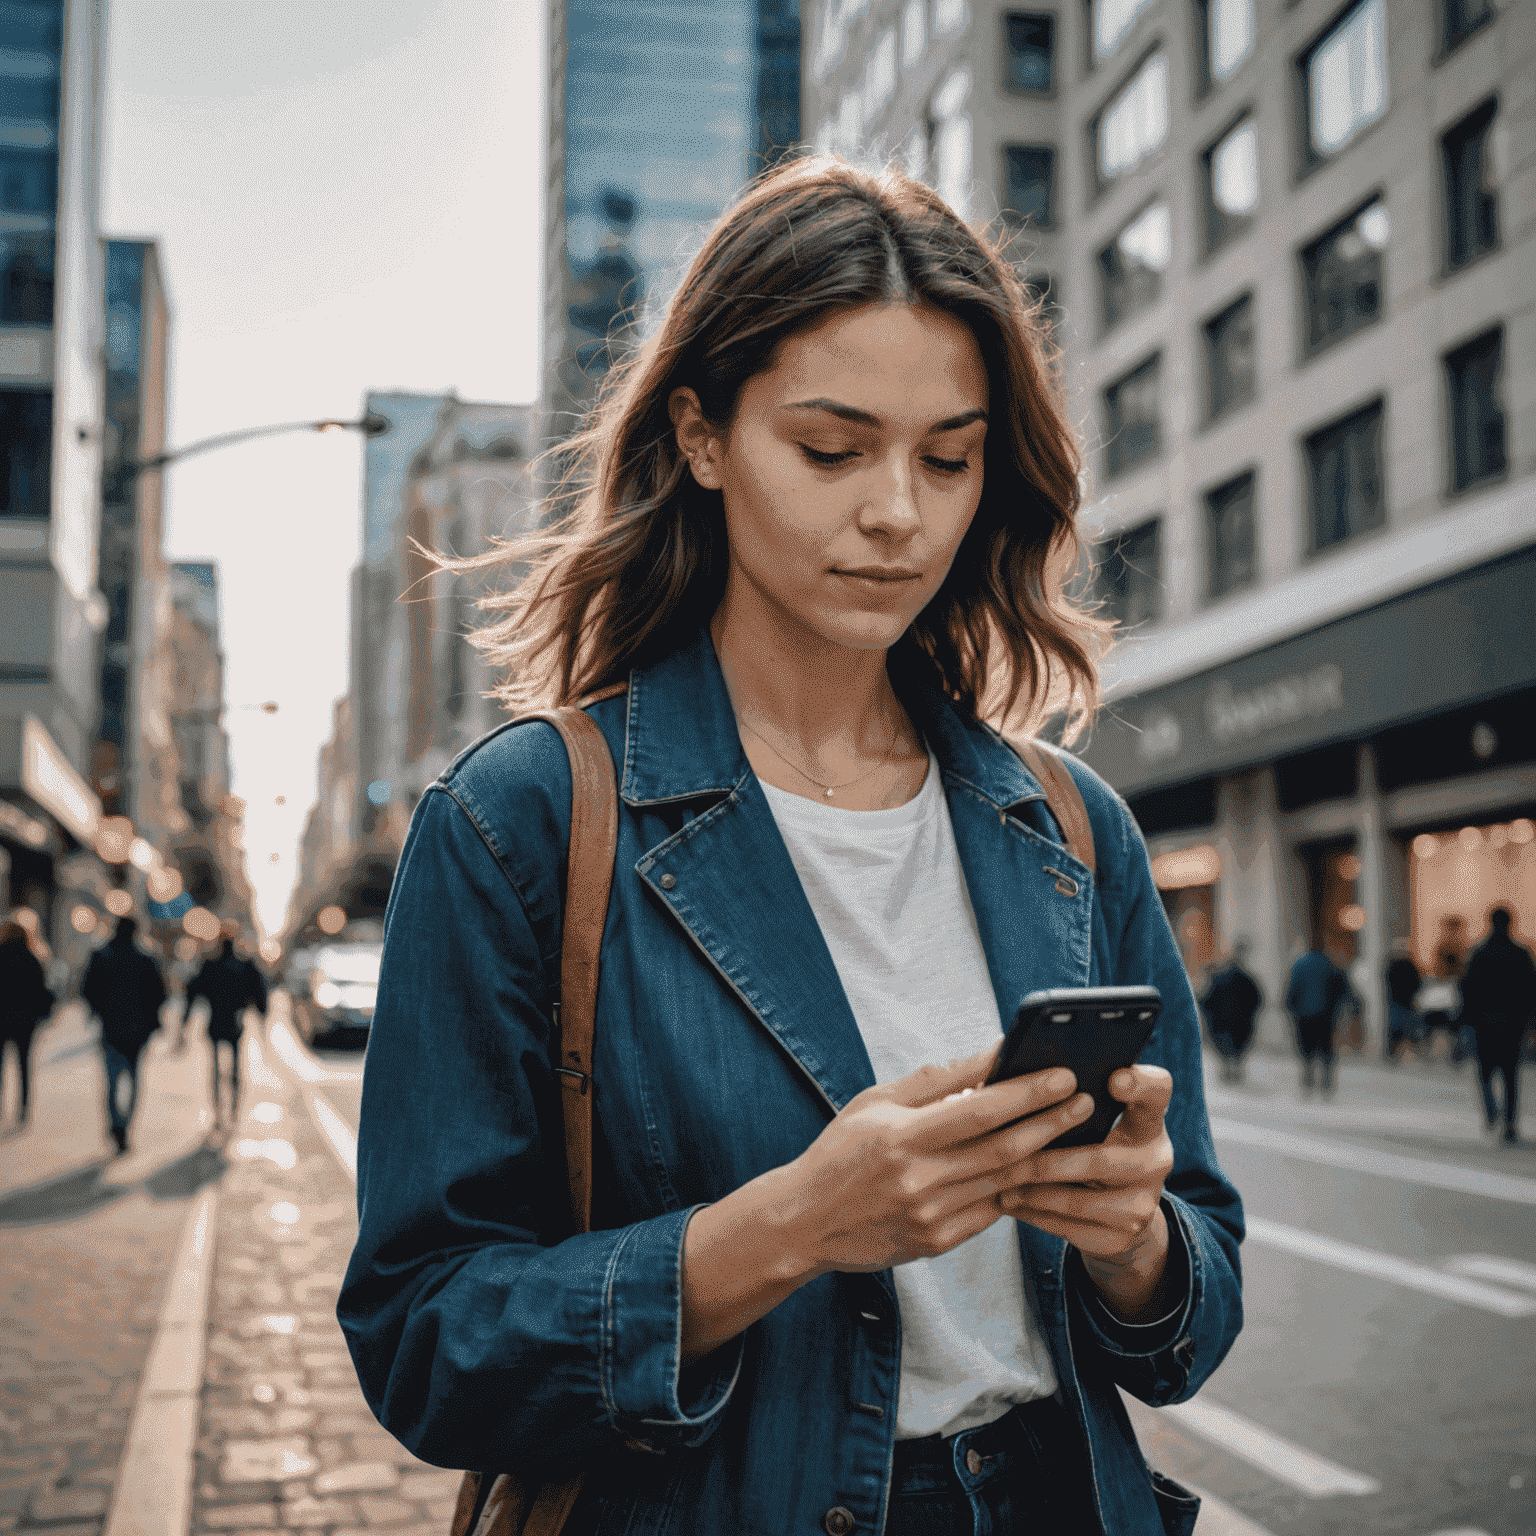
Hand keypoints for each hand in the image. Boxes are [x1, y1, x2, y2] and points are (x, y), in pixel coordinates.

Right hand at [775, 1047, 1094, 1276]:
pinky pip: (991, 1210)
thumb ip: (935, 1081)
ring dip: (1044, 1153)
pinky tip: (1038, 1164)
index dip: (1026, 1093)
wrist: (805, 1222)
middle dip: (1051, 1122)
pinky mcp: (938, 1242)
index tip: (1062, 1075)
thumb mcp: (876, 1102)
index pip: (979, 1112)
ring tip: (1074, 1129)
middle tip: (1085, 1100)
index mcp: (901, 1138)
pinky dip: (1016, 1185)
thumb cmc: (840, 1151)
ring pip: (1005, 1181)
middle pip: (1003, 1149)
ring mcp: (931, 1216)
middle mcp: (919, 1181)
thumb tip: (990, 1055)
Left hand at [1000, 1064, 1176, 1320]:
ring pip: (1079, 1199)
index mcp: (1147, 1119)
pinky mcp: (1122, 1238)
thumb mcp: (1093, 1120)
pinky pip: (1069, 1226)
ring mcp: (1142, 1203)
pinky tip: (1007, 1200)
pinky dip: (1033, 1212)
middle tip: (1006, 1149)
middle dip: (1048, 1157)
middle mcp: (1155, 1160)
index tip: (1113, 1077)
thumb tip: (1012, 1073)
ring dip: (1032, 1189)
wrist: (1116, 1214)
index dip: (1139, 1084)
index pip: (1157, 1090)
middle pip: (1101, 1159)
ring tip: (996, 1178)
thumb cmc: (1090, 1145)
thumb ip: (1069, 1098)